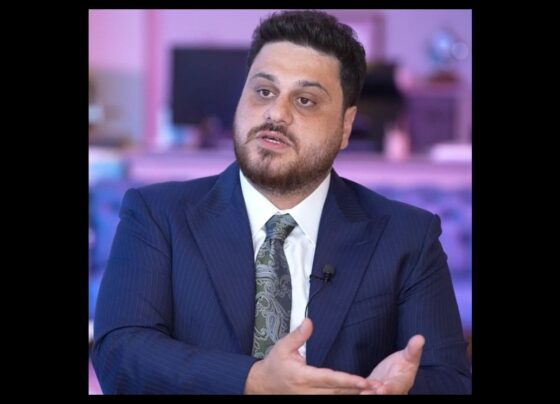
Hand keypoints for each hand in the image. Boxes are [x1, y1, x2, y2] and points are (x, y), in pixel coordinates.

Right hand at [244, 318, 368, 393]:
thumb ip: (298, 335)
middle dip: (359, 390)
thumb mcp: (282, 347)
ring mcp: (310, 400)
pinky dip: (345, 397)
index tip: (364, 381)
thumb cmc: (274, 365)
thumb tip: (309, 321)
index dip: (348, 380)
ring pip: (337, 399)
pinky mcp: (312, 402)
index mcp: (303, 377)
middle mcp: (309, 392)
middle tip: (379, 387)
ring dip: (355, 395)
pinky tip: (358, 394)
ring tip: (374, 391)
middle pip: (338, 392)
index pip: (330, 379)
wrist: (262, 385)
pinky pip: (332, 401)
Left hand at [361, 335, 424, 394]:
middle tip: (364, 393)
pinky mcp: (369, 391)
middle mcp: (391, 391)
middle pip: (383, 394)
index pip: (396, 387)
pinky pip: (363, 390)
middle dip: (373, 394)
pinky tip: (349, 389)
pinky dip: (357, 390)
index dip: (389, 389)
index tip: (381, 389)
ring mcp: (380, 392)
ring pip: (372, 393)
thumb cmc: (403, 364)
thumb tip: (420, 337)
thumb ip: (413, 350)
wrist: (394, 373)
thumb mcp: (409, 357)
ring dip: (365, 393)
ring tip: (357, 392)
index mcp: (401, 383)